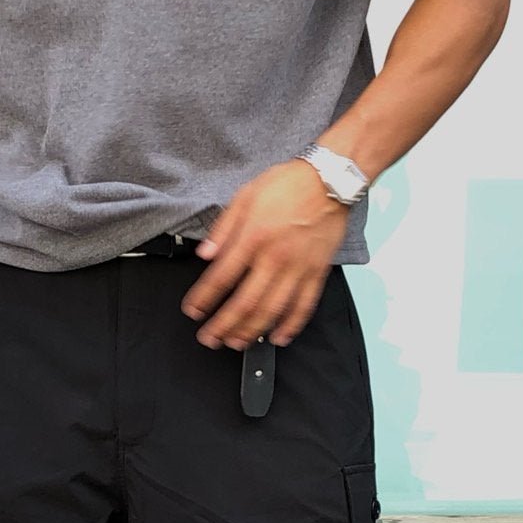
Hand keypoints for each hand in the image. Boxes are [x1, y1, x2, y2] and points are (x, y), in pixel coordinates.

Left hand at [180, 160, 352, 348]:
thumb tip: (205, 254)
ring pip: (272, 310)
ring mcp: (298, 268)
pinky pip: (304, 306)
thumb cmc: (288, 184)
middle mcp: (275, 258)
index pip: (222, 276)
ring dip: (252, 331)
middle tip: (209, 338)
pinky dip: (290, 326)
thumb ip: (224, 228)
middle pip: (245, 302)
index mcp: (253, 237)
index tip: (193, 311)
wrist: (329, 180)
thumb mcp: (245, 196)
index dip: (204, 298)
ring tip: (236, 343)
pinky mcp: (317, 273)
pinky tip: (277, 337)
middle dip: (224, 325)